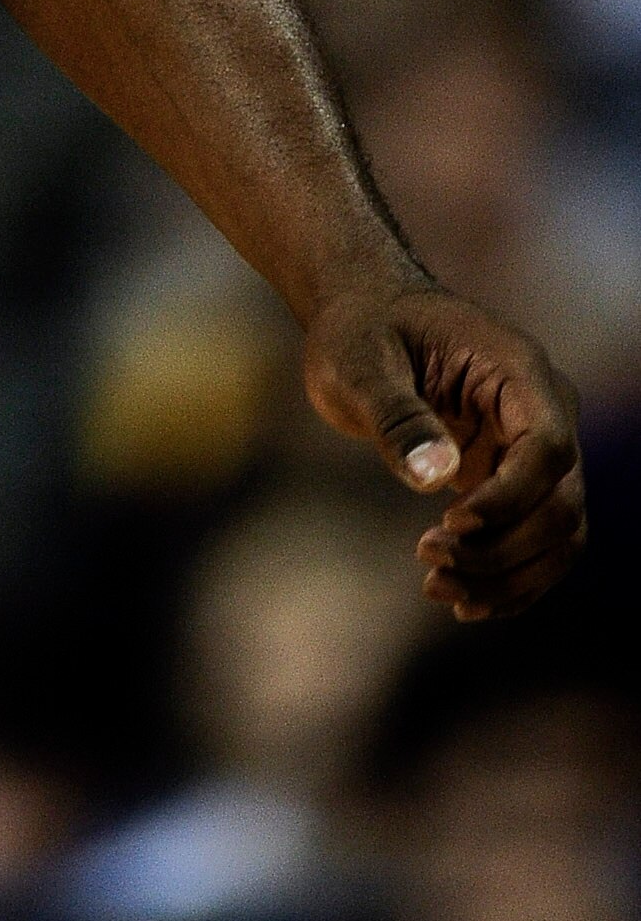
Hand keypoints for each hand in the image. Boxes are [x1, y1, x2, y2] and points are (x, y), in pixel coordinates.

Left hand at [302, 281, 585, 619]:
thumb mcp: (359, 362)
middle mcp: (545, 411)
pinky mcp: (517, 479)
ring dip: (508, 576)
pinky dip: (509, 578)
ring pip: (557, 534)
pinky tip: (465, 601)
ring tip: (438, 590)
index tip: (450, 523)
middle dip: (502, 548)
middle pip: (560, 503)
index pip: (547, 448)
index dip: (509, 498)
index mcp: (519, 370)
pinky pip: (536, 541)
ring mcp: (536, 448)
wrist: (367, 318)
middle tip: (429, 562)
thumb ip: (397, 416)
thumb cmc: (362, 329)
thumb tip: (436, 476)